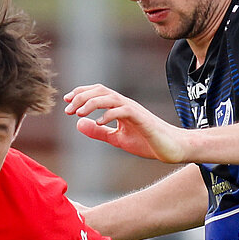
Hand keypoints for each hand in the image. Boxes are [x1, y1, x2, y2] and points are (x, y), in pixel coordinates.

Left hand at [63, 84, 191, 164]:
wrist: (171, 148)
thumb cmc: (147, 142)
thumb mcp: (117, 139)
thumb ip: (99, 132)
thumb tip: (78, 124)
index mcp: (119, 107)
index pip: (98, 93)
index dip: (81, 94)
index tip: (66, 102)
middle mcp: (126, 104)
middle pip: (101, 91)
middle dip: (82, 97)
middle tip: (68, 109)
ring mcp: (134, 110)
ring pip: (110, 98)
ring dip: (92, 103)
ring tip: (78, 113)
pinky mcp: (142, 119)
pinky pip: (124, 111)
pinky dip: (109, 115)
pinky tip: (98, 122)